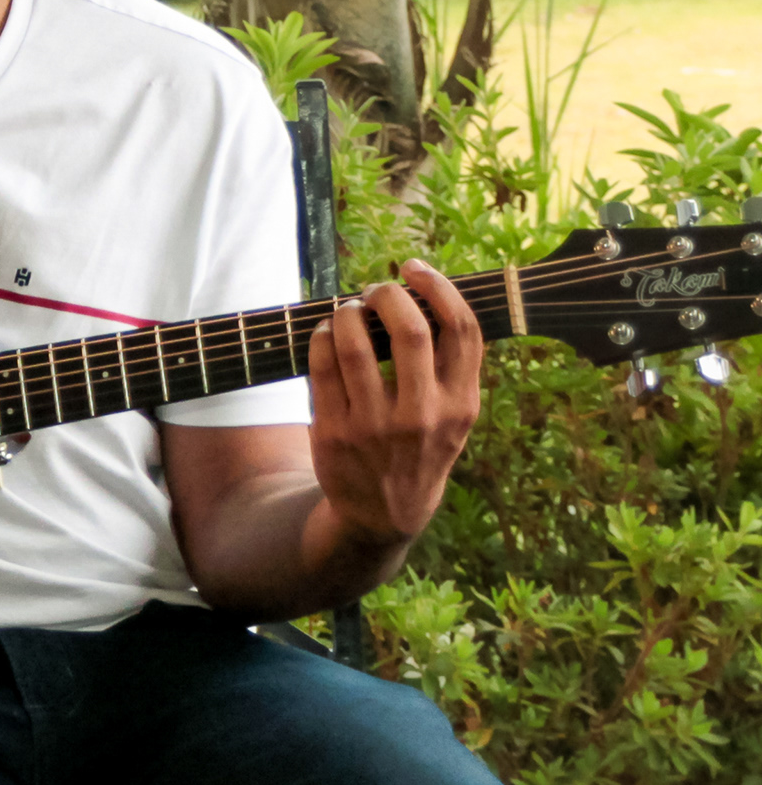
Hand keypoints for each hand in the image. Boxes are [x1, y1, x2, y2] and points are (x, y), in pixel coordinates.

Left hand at [307, 261, 481, 551]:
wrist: (383, 515)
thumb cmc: (421, 448)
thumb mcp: (455, 417)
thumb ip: (452, 367)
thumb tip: (427, 293)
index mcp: (462, 405)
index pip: (463, 331)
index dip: (440, 288)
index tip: (415, 268)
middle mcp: (423, 415)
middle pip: (409, 329)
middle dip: (388, 293)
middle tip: (376, 288)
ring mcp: (376, 426)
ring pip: (354, 343)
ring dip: (347, 312)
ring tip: (348, 310)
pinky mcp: (334, 432)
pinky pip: (321, 365)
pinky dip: (321, 335)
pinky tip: (326, 331)